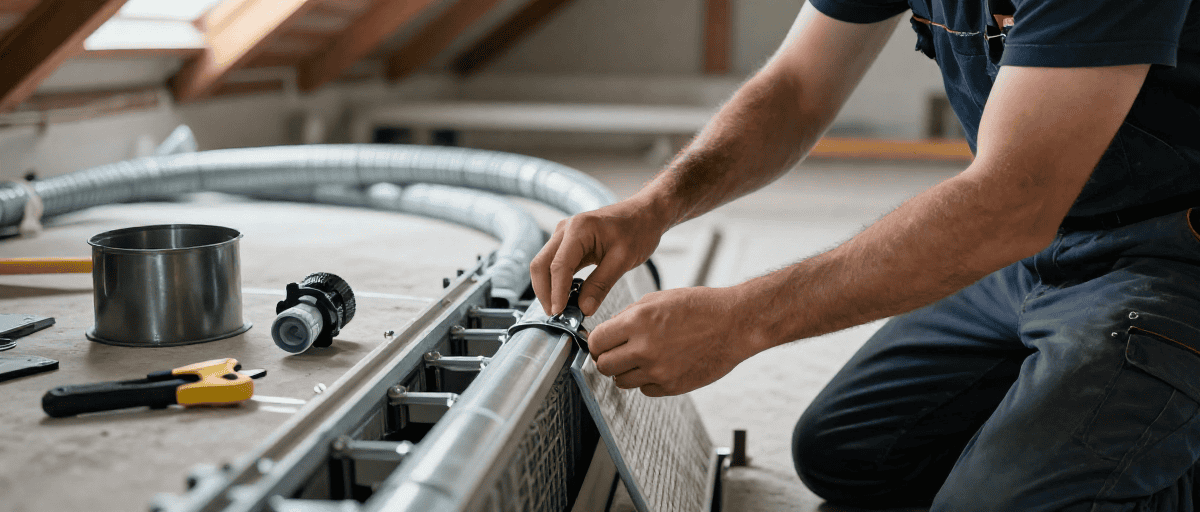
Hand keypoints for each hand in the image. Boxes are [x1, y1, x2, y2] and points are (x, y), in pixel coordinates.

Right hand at [531, 199, 668, 315]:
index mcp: (579, 229)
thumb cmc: (638, 230)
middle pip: (540, 264)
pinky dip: (556, 281)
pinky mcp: (568, 242)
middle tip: (555, 315)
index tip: (559, 313)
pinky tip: (566, 297)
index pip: (558, 266)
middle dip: (544, 292)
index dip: (556, 292)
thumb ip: (601, 285)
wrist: (645, 213)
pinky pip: (554, 264)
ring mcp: (564, 235)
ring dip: (547, 287)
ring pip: (544, 265)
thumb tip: (583, 309)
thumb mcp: (623, 260)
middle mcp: (565, 229)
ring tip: (560, 309)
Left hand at [588, 286, 761, 395]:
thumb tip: (605, 333)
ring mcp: (658, 370)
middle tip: (617, 353)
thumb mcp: (657, 300)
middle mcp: (644, 348)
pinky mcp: (672, 386)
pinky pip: (645, 390)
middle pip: (603, 366)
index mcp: (638, 322)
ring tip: (642, 358)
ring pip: (621, 382)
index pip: (595, 342)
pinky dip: (648, 380)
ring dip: (626, 372)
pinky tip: (661, 365)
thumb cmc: (699, 307)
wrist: (734, 324)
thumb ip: (627, 317)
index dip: (596, 343)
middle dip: (606, 359)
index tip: (601, 343)